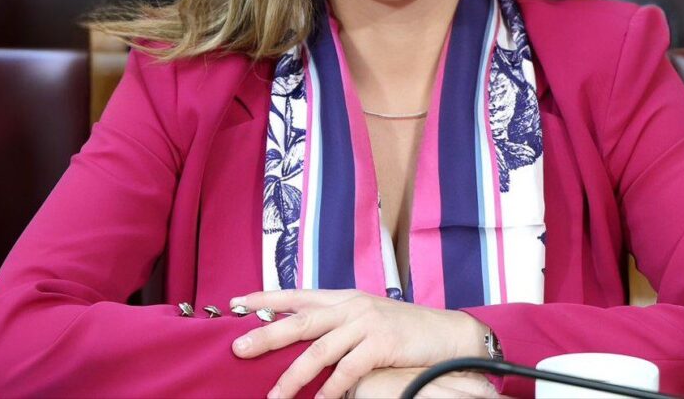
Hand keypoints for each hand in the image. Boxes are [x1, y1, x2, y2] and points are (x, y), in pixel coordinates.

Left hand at [229, 288, 489, 398]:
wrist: (446, 333)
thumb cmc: (404, 330)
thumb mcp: (366, 317)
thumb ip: (337, 323)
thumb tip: (302, 337)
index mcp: (343, 297)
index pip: (297, 295)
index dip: (267, 298)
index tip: (237, 303)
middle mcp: (351, 306)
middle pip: (301, 320)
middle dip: (267, 334)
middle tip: (238, 348)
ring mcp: (366, 323)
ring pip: (319, 350)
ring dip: (293, 376)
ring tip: (273, 396)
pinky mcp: (381, 343)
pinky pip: (348, 370)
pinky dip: (331, 390)